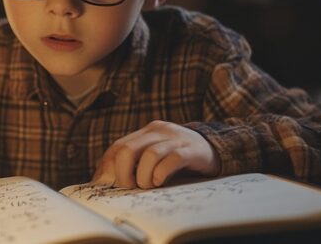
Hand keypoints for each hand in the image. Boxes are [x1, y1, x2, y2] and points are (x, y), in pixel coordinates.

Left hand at [93, 120, 219, 188]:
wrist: (215, 148)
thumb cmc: (178, 159)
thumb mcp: (154, 159)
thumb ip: (134, 165)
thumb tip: (105, 183)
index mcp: (146, 132)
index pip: (118, 146)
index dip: (108, 167)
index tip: (106, 185)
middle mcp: (159, 131)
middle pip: (128, 149)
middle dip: (123, 173)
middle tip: (128, 188)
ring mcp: (176, 139)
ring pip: (149, 154)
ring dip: (143, 176)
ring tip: (147, 186)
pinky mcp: (192, 150)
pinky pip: (172, 159)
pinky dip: (161, 173)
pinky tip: (159, 182)